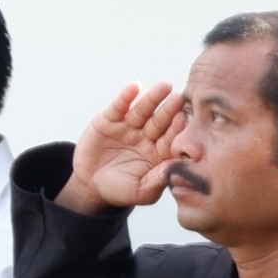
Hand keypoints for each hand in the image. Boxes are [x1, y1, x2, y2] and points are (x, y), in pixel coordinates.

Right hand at [60, 83, 184, 214]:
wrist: (91, 185)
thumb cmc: (121, 191)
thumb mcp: (141, 191)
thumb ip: (158, 180)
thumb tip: (176, 168)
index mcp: (160, 153)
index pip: (171, 139)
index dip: (178, 129)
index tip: (186, 120)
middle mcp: (148, 137)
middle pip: (160, 121)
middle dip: (170, 110)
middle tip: (181, 98)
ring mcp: (129, 127)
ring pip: (143, 111)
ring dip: (153, 98)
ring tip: (165, 86)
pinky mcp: (110, 120)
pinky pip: (119, 107)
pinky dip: (126, 97)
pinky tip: (134, 87)